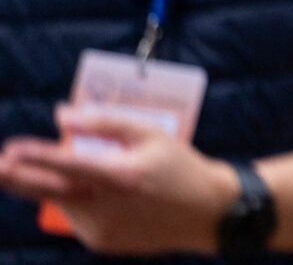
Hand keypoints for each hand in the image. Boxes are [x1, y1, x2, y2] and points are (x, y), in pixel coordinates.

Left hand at [0, 108, 238, 255]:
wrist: (207, 212)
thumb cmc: (179, 167)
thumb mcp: (150, 134)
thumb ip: (105, 122)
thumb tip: (61, 115)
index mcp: (121, 176)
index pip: (68, 165)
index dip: (36, 157)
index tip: (10, 149)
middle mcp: (107, 207)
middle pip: (49, 191)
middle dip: (19, 178)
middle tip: (1, 165)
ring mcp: (101, 229)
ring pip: (64, 202)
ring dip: (62, 186)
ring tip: (100, 174)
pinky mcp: (101, 242)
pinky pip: (78, 216)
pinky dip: (81, 201)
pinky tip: (111, 196)